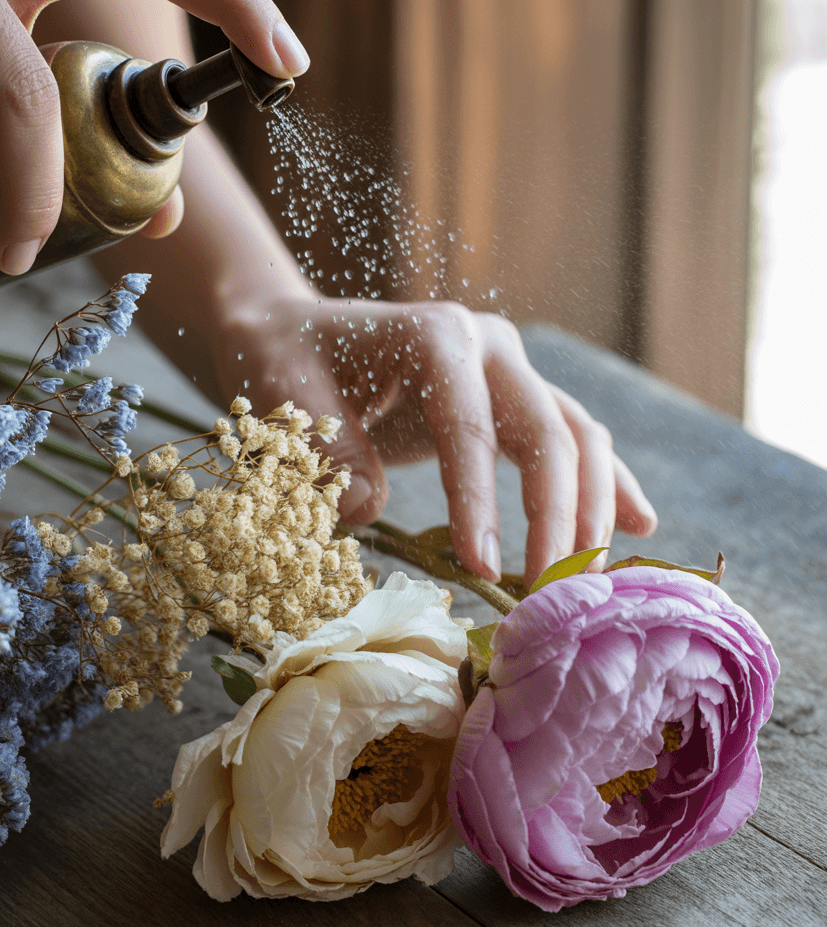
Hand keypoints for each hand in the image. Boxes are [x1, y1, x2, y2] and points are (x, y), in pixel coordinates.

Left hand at [218, 294, 657, 585]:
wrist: (292, 333)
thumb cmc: (283, 359)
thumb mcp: (286, 397)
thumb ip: (328, 451)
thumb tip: (370, 513)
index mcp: (436, 336)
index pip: (469, 426)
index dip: (480, 500)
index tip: (482, 569)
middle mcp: (488, 346)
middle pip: (548, 431)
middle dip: (557, 516)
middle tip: (549, 594)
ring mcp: (508, 369)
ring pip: (576, 436)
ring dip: (590, 509)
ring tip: (588, 580)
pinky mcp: (509, 399)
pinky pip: (572, 438)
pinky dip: (607, 481)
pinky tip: (642, 522)